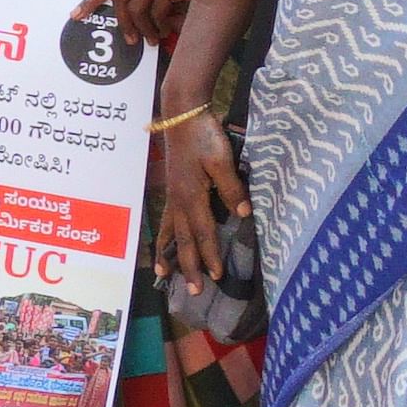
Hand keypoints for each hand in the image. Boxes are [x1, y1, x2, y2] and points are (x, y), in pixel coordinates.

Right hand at [146, 112, 248, 285]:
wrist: (182, 116)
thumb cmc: (204, 136)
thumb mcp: (222, 161)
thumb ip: (231, 188)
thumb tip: (243, 215)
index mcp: (192, 197)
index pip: (203, 232)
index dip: (210, 255)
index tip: (216, 276)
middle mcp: (178, 201)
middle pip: (184, 240)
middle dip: (189, 266)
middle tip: (193, 291)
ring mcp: (172, 196)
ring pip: (170, 233)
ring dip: (169, 256)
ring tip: (163, 276)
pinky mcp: (172, 189)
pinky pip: (165, 220)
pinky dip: (163, 235)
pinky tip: (162, 243)